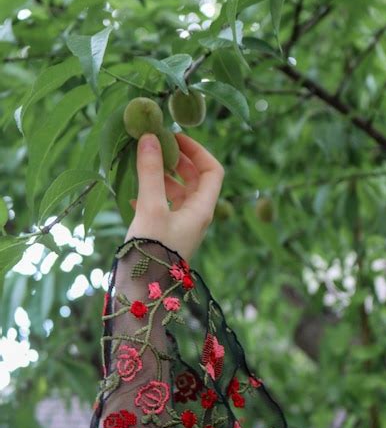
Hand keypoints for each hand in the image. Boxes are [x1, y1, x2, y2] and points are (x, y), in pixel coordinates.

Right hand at [125, 132, 224, 261]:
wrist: (143, 291)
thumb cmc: (152, 249)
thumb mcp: (151, 207)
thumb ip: (151, 172)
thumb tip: (150, 137)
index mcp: (202, 209)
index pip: (212, 170)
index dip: (198, 151)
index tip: (175, 138)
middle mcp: (196, 216)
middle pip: (195, 180)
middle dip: (178, 161)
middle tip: (157, 147)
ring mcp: (182, 227)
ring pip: (178, 194)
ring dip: (162, 177)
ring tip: (141, 166)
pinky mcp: (166, 235)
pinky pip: (164, 208)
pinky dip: (152, 196)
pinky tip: (132, 196)